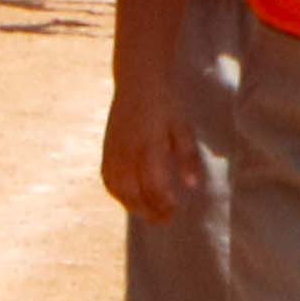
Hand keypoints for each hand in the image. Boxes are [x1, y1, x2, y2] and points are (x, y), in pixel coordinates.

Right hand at [98, 79, 191, 226]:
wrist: (138, 81)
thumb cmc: (166, 104)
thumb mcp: (183, 128)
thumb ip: (188, 158)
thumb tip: (192, 187)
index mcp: (150, 145)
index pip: (154, 184)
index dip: (164, 202)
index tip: (176, 209)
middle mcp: (128, 150)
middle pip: (134, 192)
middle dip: (149, 210)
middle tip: (165, 219)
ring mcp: (114, 151)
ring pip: (119, 189)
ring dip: (133, 206)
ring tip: (149, 214)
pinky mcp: (107, 149)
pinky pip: (108, 179)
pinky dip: (118, 194)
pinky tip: (130, 199)